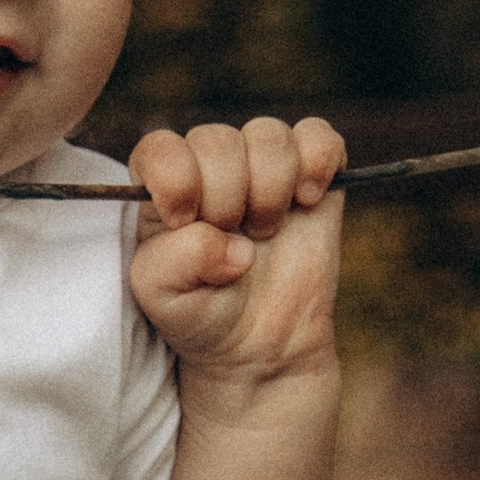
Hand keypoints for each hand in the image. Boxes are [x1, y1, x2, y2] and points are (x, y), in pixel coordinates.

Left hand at [128, 115, 345, 387]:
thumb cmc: (200, 313)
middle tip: (233, 241)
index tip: (185, 221)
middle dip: (225, 198)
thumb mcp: (162, 298)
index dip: (175, 177)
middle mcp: (210, 167)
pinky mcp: (310, 173)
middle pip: (216, 140)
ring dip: (269, 188)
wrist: (259, 344)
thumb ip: (175, 262)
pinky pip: (319, 135)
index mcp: (161, 189)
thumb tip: (233, 245)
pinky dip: (318, 161)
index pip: (159, 148)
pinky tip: (308, 202)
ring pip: (268, 134)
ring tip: (265, 231)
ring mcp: (261, 166)